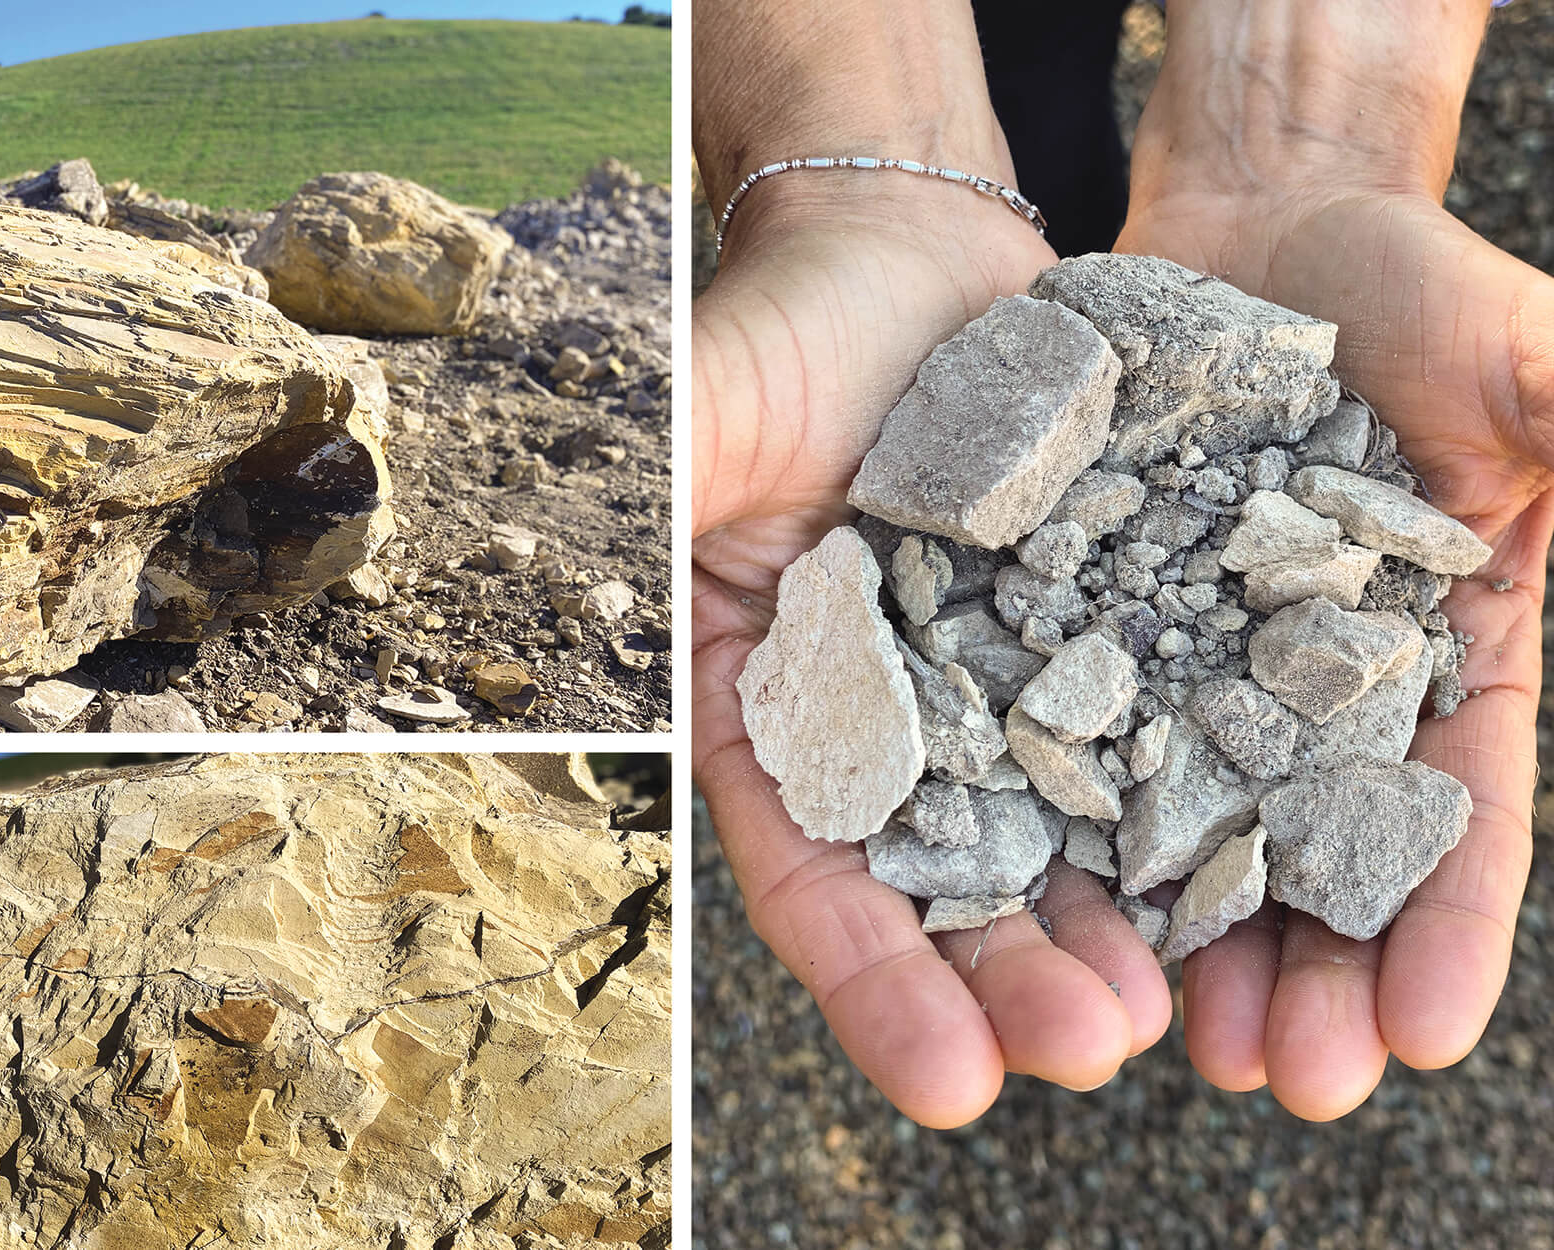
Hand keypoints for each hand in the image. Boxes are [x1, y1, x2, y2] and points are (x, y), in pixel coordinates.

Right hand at [691, 178, 1175, 1127]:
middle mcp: (886, 725)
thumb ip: (666, 492)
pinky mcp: (1091, 644)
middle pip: (944, 883)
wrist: (919, 256)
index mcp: (769, 703)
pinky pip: (1145, 745)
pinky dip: (1184, 822)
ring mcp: (995, 692)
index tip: (948, 1083)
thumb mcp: (709, 407)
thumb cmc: (792, 327)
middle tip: (1087, 1051)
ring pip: (1054, 841)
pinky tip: (1237, 888)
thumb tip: (577, 566)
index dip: (872, 977)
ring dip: (1103, 935)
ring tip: (1166, 1014)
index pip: (810, 862)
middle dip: (1006, 980)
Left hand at [1118, 0, 1550, 1118]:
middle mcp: (1309, 693)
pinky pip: (1062, 733)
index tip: (1422, 1035)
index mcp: (1440, 662)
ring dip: (1177, 944)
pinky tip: (1031, 910)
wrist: (1248, 236)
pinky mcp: (1080, 627)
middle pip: (1311, 861)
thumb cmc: (1406, 289)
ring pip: (1183, 830)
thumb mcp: (1517, 352)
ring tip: (1154, 1046)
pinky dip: (1058, 823)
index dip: (1443, 926)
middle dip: (1302, 975)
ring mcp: (1188, 667)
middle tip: (1279, 1079)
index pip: (1458, 817)